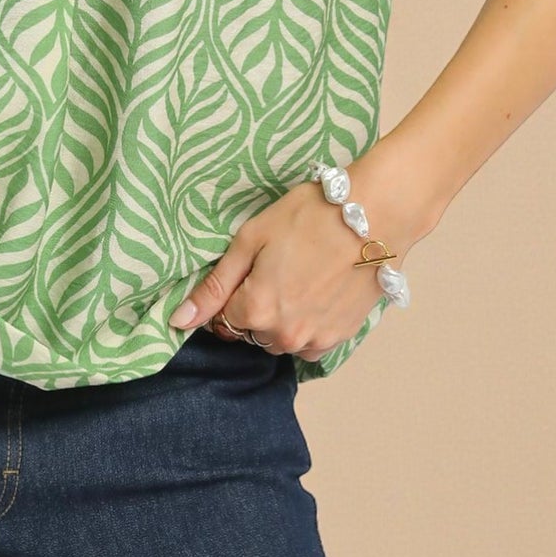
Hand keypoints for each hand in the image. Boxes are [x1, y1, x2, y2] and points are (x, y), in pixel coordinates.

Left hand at [168, 140, 438, 362]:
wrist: (377, 215)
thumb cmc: (310, 216)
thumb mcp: (252, 239)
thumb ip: (214, 285)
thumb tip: (178, 321)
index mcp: (254, 310)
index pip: (222, 318)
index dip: (230, 292)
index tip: (247, 269)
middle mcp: (283, 335)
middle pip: (251, 330)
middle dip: (254, 305)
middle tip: (275, 266)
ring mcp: (315, 340)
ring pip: (280, 337)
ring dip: (281, 316)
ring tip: (299, 274)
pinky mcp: (340, 337)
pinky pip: (310, 341)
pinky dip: (307, 322)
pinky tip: (318, 288)